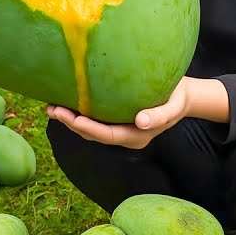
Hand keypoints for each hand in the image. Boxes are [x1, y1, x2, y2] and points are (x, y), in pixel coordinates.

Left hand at [46, 77, 192, 149]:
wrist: (183, 96)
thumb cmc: (178, 99)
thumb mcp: (173, 107)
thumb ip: (159, 116)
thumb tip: (141, 122)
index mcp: (136, 137)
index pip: (106, 135)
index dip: (87, 128)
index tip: (71, 117)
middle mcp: (124, 135)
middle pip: (93, 134)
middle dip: (71, 123)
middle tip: (53, 109)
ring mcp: (120, 128)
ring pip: (90, 128)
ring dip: (70, 119)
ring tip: (51, 106)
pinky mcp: (116, 118)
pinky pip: (94, 118)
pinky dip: (79, 111)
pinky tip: (67, 99)